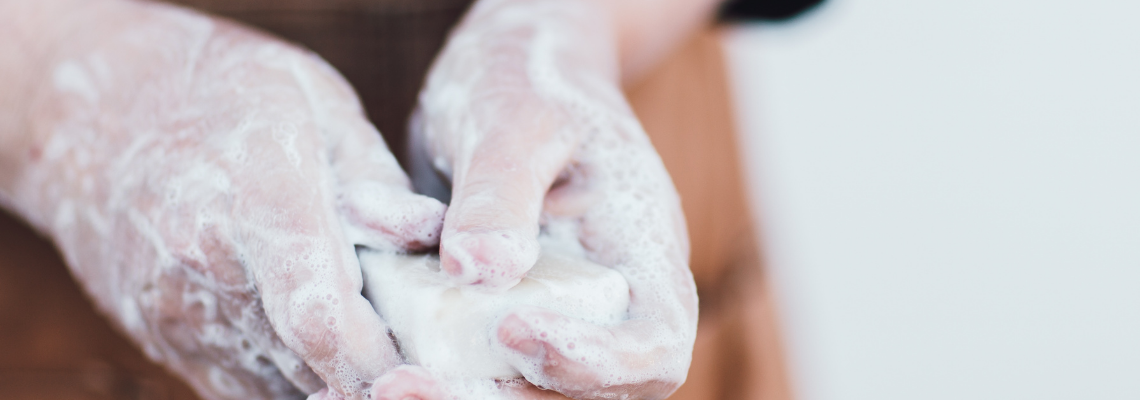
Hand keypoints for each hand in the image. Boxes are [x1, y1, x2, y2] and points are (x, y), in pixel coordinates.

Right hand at [1, 1, 443, 398]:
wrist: (88, 115)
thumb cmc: (221, 92)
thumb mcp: (315, 102)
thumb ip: (374, 179)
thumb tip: (433, 240)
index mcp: (255, 200)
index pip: (320, 315)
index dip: (378, 362)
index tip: (434, 373)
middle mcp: (208, 270)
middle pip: (309, 366)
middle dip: (379, 382)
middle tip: (434, 372)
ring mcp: (181, 315)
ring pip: (283, 387)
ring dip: (341, 386)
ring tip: (392, 356)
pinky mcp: (169, 340)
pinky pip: (248, 387)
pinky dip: (300, 381)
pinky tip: (336, 355)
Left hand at [411, 0, 698, 396]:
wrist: (502, 75)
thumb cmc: (527, 79)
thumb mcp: (516, 115)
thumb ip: (502, 188)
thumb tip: (478, 269)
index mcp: (642, 250)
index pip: (654, 345)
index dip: (594, 362)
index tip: (511, 329)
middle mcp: (606, 300)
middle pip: (583, 394)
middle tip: (407, 387)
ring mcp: (555, 315)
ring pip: (528, 393)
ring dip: (462, 398)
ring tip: (387, 387)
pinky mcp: (500, 318)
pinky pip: (477, 367)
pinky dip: (435, 376)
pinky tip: (380, 368)